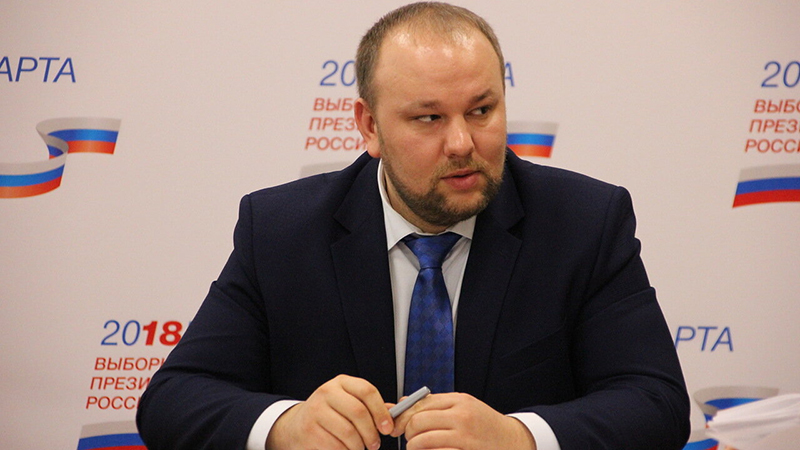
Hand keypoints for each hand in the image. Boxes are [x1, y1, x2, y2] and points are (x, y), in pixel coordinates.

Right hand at [266, 375, 393, 449]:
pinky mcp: (309, 430)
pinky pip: (336, 446)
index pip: (367, 391)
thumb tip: (394, 413)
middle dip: (371, 433)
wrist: (297, 426)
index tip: (387, 428)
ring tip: (359, 448)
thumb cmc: (329, 415)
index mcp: (341, 383)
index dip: (381, 411)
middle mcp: (327, 392)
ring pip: (348, 433)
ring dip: (358, 446)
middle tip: (374, 444)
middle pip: (359, 412)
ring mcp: (316, 410)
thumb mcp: (348, 403)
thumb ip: (370, 407)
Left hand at [392, 392, 536, 449]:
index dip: (403, 416)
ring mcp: (464, 436)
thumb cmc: (484, 424)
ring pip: (423, 440)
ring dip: (414, 446)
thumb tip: (401, 403)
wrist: (512, 440)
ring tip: (417, 448)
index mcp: (459, 400)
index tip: (398, 425)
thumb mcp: (463, 406)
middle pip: (418, 421)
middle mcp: (461, 416)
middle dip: (408, 432)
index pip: (419, 404)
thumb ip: (434, 404)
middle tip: (410, 438)